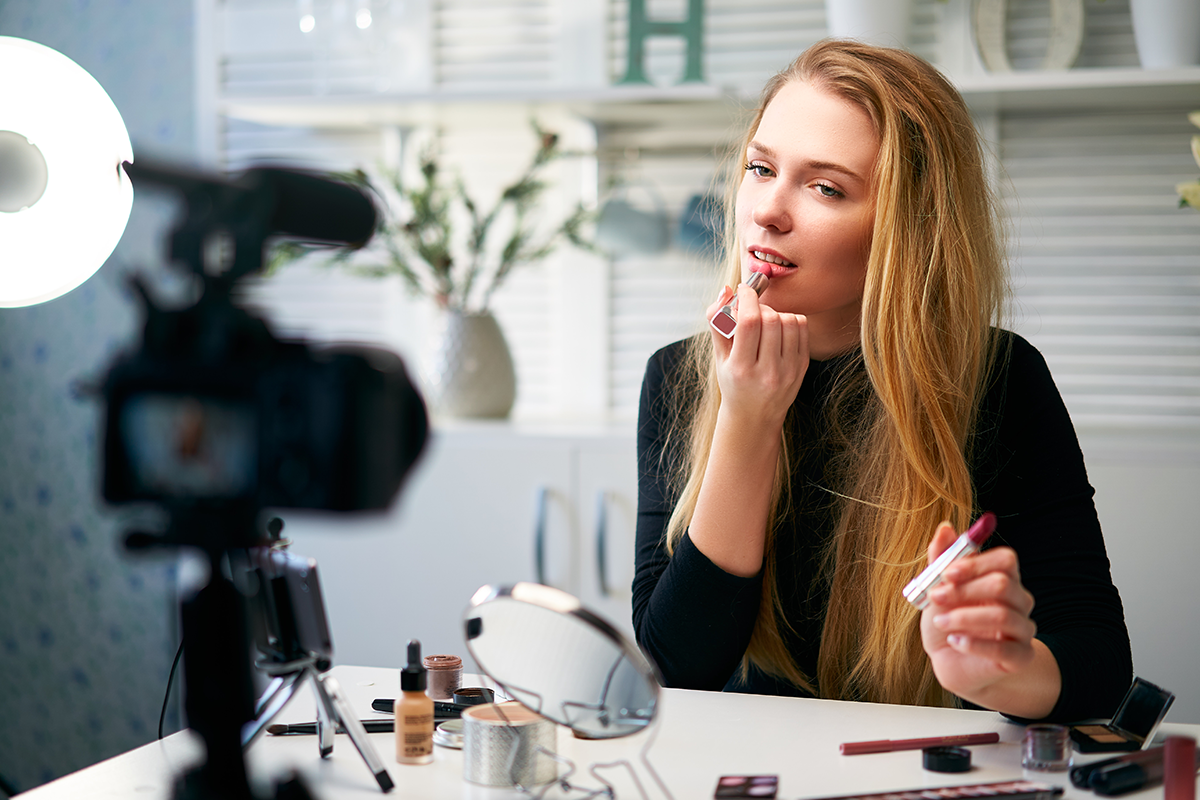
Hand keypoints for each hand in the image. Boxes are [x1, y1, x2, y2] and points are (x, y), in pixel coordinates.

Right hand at [706, 283, 808, 431]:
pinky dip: (789, 320)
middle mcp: (767, 372)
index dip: (748, 298)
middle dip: (760, 307)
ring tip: (765, 322)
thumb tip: (727, 290)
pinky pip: (801, 329)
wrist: (754, 416)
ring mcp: (788, 371)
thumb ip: (717, 322)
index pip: (749, 323)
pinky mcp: (802, 367)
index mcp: (742, 369)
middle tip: (752, 310)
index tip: (744, 290)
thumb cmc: (733, 383)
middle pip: (770, 320)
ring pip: (789, 321)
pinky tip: (778, 329)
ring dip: (775, 313)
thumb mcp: (718, 357)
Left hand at [919, 521, 1043, 707]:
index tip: (947, 572)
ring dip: (963, 617)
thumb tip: (945, 527)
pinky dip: (974, 643)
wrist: (952, 664)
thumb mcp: (937, 590)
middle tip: (936, 597)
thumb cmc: (947, 622)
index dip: (976, 563)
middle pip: (1003, 584)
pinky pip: (1004, 649)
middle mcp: (1018, 601)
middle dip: (964, 590)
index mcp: (1002, 579)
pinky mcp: (1021, 657)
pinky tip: (954, 641)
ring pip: (1003, 615)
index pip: (1005, 560)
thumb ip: (941, 561)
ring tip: (940, 622)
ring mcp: (1023, 630)